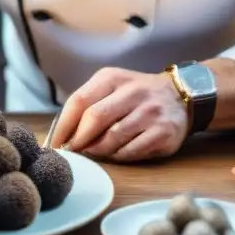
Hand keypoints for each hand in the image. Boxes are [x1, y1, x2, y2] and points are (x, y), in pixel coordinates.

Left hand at [50, 67, 188, 161]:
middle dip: (79, 140)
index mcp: (112, 78)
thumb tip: (62, 136)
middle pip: (95, 118)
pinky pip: (132, 151)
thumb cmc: (136, 96)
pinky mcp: (163, 132)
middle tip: (72, 152)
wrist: (181, 96)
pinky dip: (118, 156)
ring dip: (98, 150)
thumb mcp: (112, 88)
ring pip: (113, 138)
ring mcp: (150, 112)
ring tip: (94, 153)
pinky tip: (116, 154)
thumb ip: (89, 105)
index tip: (54, 143)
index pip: (79, 101)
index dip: (63, 126)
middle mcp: (132, 92)